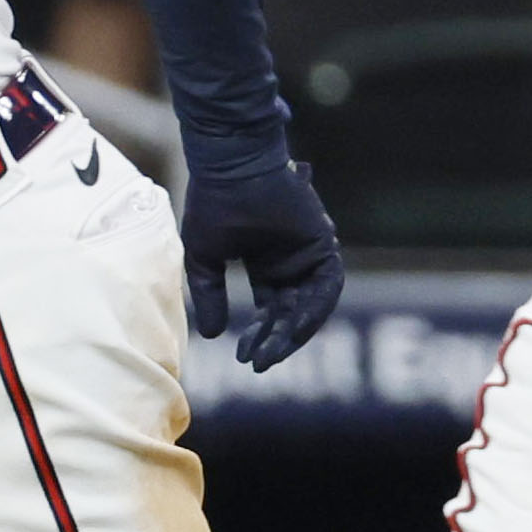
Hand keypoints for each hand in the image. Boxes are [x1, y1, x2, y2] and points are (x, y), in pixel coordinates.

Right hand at [180, 155, 342, 371]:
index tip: (244, 358)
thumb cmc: (213, 204)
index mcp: (266, 263)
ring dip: (294, 331)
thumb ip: (210, 296)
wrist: (230, 166)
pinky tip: (292, 327)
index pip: (269, 310)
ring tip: (273, 353)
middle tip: (260, 364)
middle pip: (290, 312)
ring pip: (310, 304)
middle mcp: (290, 261)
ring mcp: (308, 252)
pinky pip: (328, 286)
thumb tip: (212, 336)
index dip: (259, 336)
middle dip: (276, 340)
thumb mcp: (204, 259)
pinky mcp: (322, 242)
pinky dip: (314, 309)